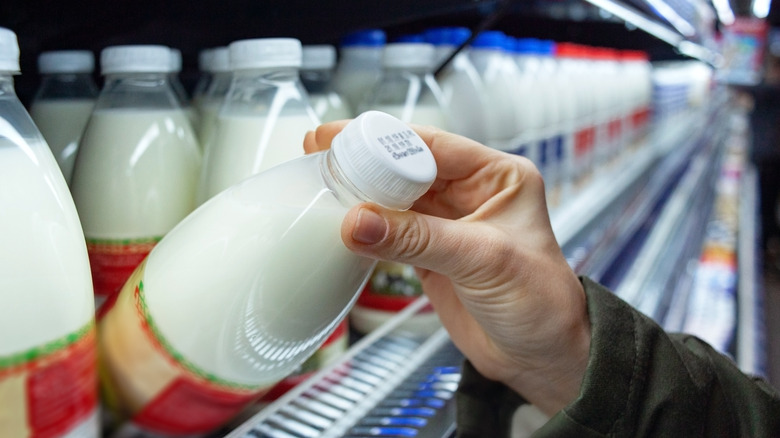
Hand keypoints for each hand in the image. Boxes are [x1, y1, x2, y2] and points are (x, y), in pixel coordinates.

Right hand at [304, 122, 590, 415]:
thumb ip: (419, 239)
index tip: (342, 139)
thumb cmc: (542, 303)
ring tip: (320, 185)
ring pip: (394, 198)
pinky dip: (365, 228)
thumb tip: (358, 221)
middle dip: (365, 162)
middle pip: (407, 166)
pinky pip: (389, 231)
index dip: (386, 141)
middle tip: (320, 156)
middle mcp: (471, 193)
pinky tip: (340, 222)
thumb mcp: (483, 260)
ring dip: (360, 194)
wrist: (540, 357)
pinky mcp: (429, 252)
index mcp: (498, 176)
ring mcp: (447, 223)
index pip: (434, 146)